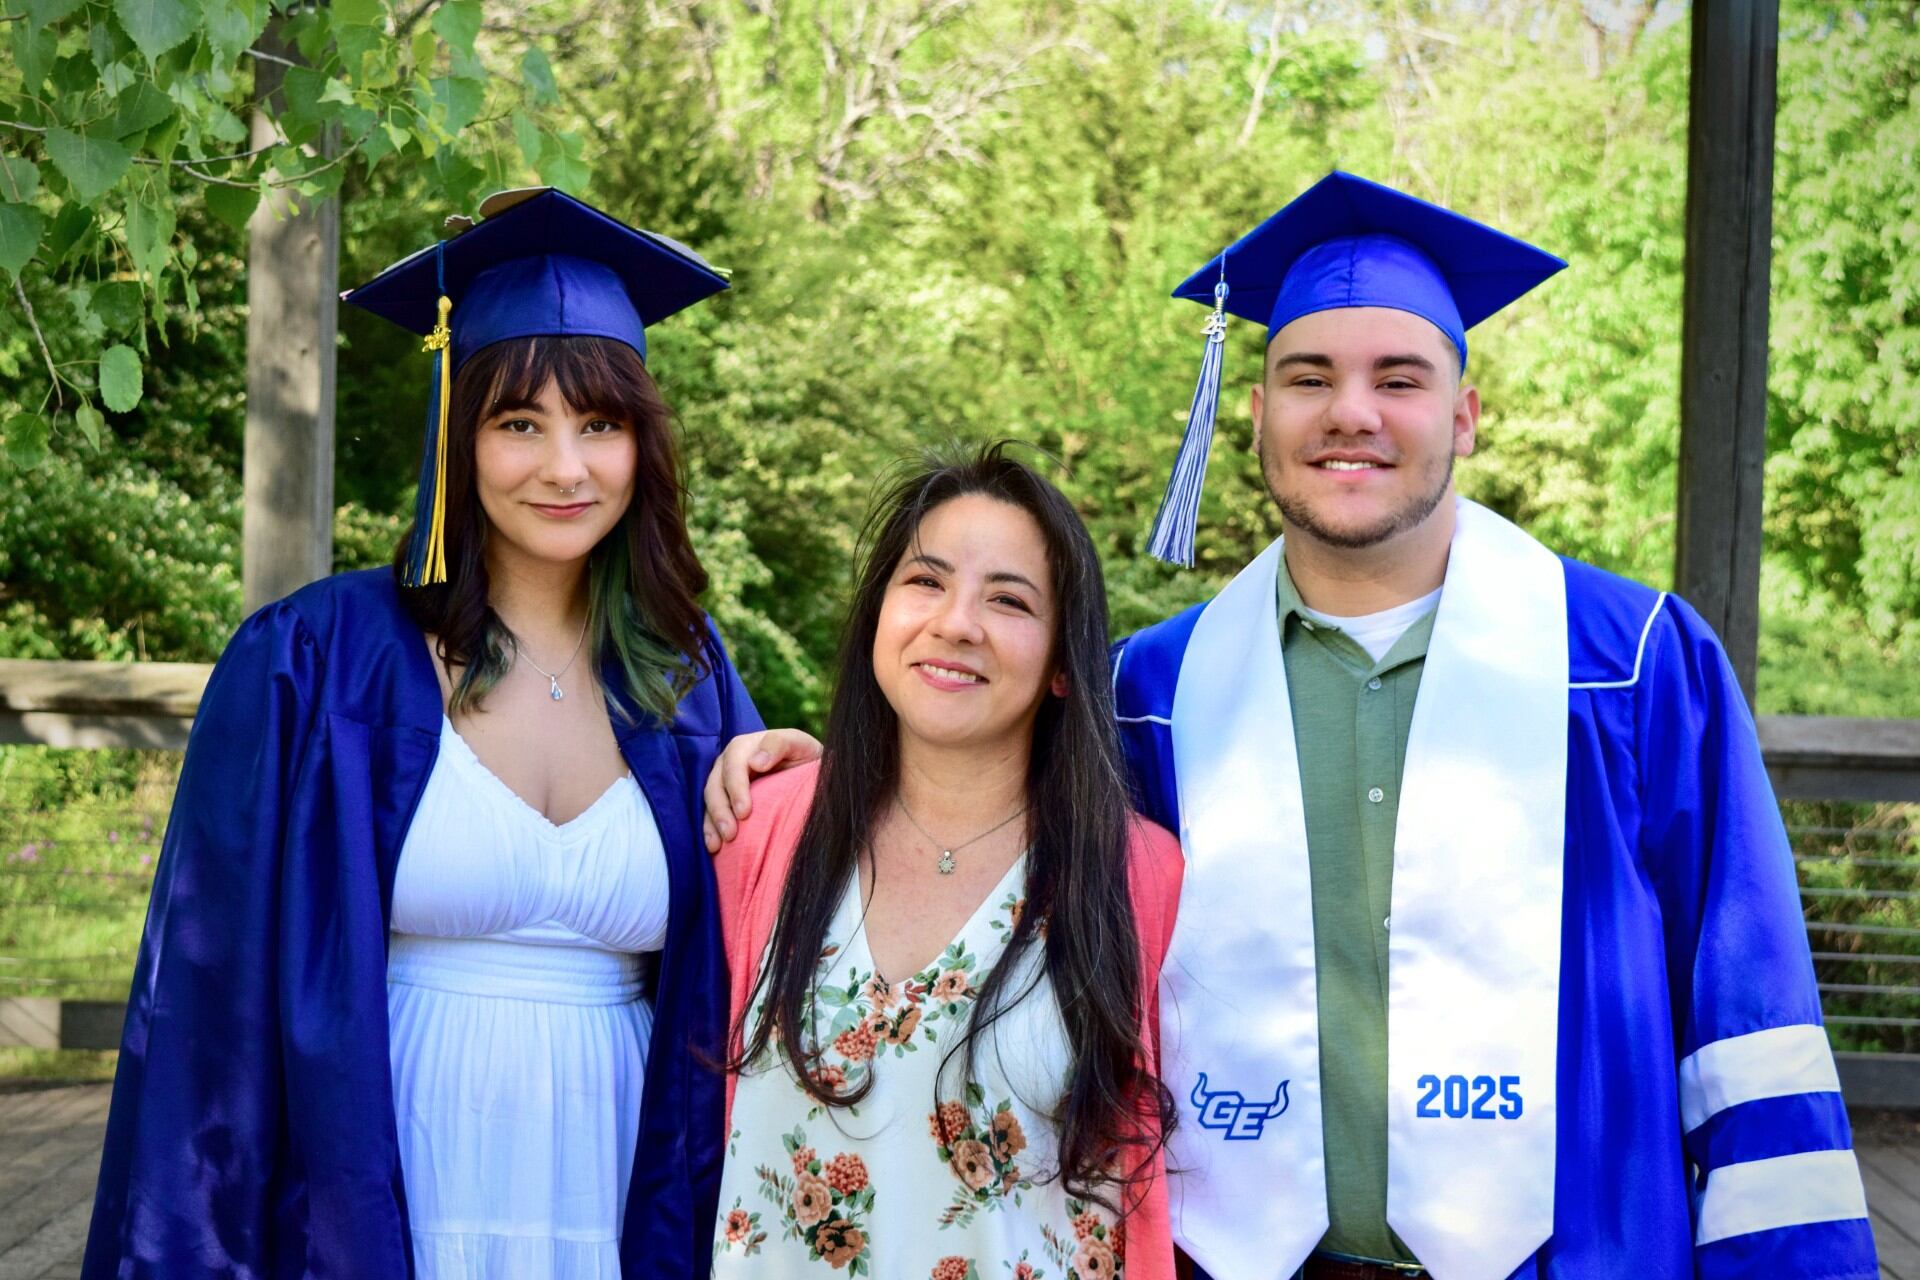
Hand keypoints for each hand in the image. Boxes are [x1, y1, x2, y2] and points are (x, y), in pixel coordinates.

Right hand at [702, 727, 823, 850]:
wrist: (807, 772)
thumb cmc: (804, 756)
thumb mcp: (799, 743)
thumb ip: (778, 745)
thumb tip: (756, 763)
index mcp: (745, 747)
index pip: (733, 765)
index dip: (736, 788)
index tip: (744, 812)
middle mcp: (729, 763)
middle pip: (715, 785)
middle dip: (720, 810)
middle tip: (730, 834)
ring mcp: (724, 783)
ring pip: (710, 802)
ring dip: (711, 824)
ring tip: (717, 845)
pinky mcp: (724, 802)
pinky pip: (711, 816)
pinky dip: (710, 831)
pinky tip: (714, 848)